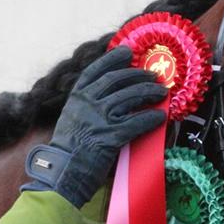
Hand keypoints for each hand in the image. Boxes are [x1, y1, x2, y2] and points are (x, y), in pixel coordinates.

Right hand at [24, 46, 167, 206]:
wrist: (62, 172)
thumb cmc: (68, 150)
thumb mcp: (72, 119)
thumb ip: (86, 106)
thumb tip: (108, 97)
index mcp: (77, 97)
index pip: (96, 70)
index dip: (113, 58)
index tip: (127, 52)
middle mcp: (88, 103)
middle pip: (117, 80)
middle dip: (139, 75)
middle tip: (153, 76)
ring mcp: (99, 118)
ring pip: (130, 97)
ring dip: (149, 92)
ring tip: (161, 93)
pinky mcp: (111, 136)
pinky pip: (136, 122)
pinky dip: (150, 119)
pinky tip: (160, 117)